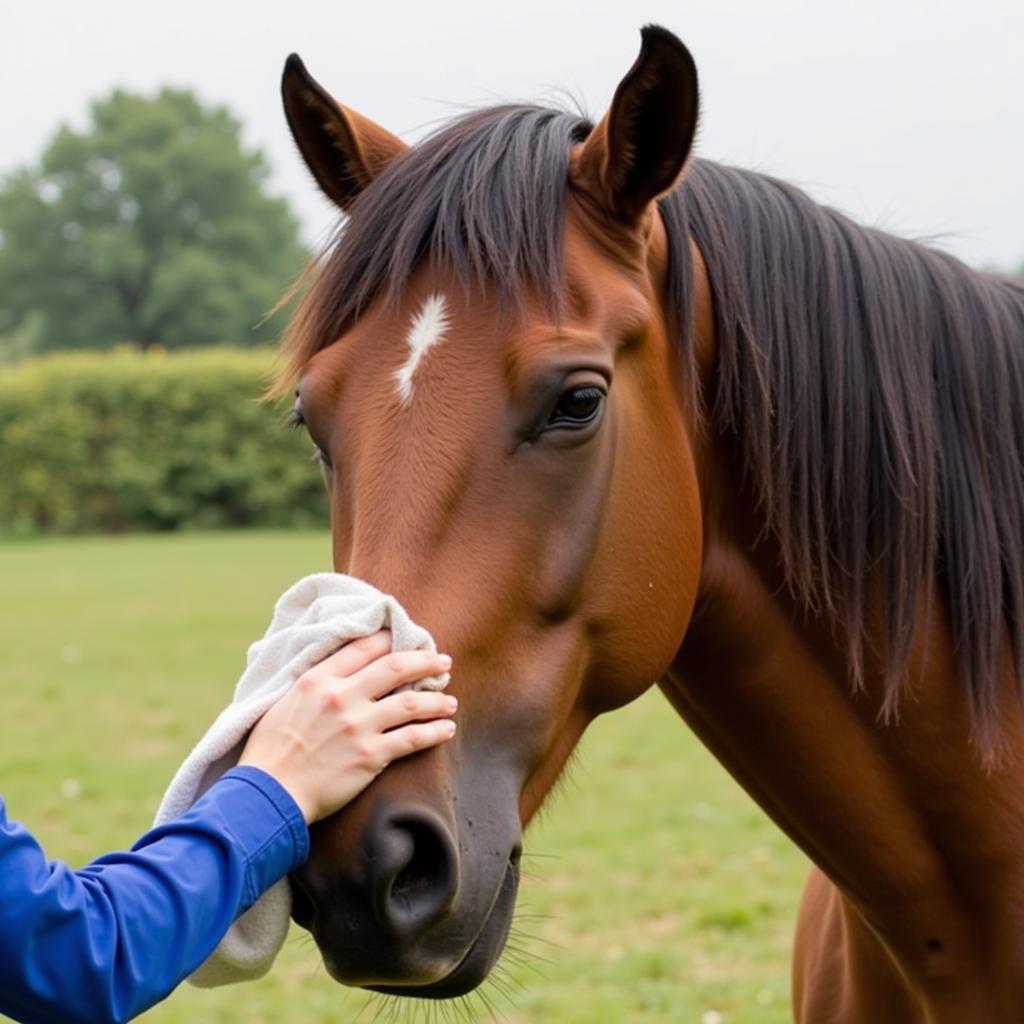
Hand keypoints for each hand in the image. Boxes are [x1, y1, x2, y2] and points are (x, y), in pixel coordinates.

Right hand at [238, 630, 455, 823]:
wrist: (268, 795)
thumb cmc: (270, 750)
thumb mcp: (284, 702)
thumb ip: (314, 683)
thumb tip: (336, 672)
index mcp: (318, 680)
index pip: (363, 647)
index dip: (390, 640)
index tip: (407, 640)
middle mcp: (341, 697)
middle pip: (395, 667)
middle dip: (425, 661)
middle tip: (443, 662)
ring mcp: (358, 726)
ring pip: (410, 703)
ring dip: (437, 700)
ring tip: (450, 701)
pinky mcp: (370, 756)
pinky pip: (412, 738)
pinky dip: (434, 732)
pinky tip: (446, 729)